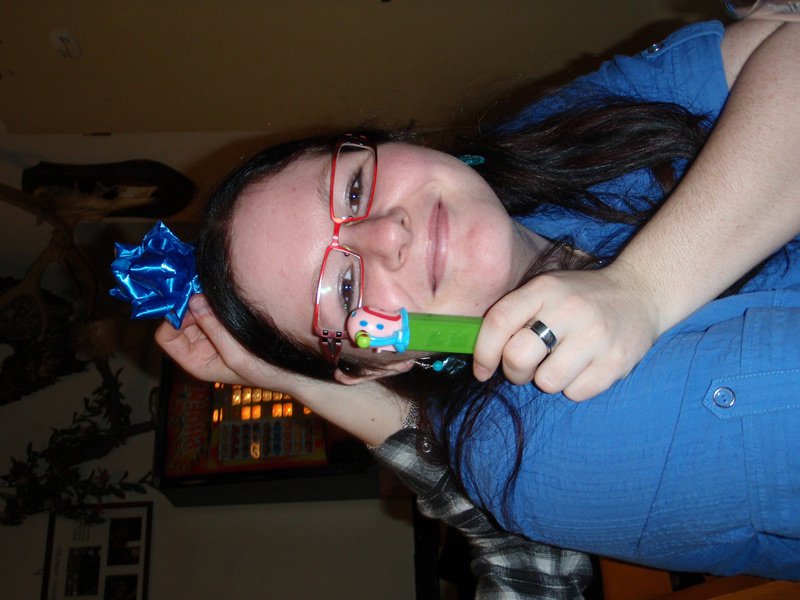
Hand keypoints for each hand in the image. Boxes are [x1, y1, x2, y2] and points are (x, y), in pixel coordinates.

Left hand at [155, 293, 294, 391]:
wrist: (295, 371)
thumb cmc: (266, 371)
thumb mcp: (237, 355)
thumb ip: (214, 328)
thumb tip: (194, 299)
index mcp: (195, 361)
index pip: (166, 336)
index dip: (174, 319)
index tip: (192, 304)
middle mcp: (198, 347)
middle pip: (178, 319)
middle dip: (188, 305)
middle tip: (206, 288)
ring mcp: (212, 334)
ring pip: (194, 310)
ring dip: (203, 299)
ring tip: (219, 291)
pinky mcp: (225, 324)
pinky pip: (210, 308)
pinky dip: (214, 300)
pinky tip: (226, 294)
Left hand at [472, 264, 659, 400]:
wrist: (640, 293)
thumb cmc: (579, 299)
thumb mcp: (546, 291)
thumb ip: (515, 315)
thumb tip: (481, 357)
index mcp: (544, 289)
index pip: (498, 321)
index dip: (483, 352)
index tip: (482, 370)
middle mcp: (569, 309)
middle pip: (518, 357)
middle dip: (514, 372)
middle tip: (527, 367)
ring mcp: (596, 335)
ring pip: (547, 382)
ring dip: (548, 380)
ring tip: (562, 362)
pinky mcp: (616, 361)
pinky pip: (576, 393)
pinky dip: (574, 386)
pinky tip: (585, 366)